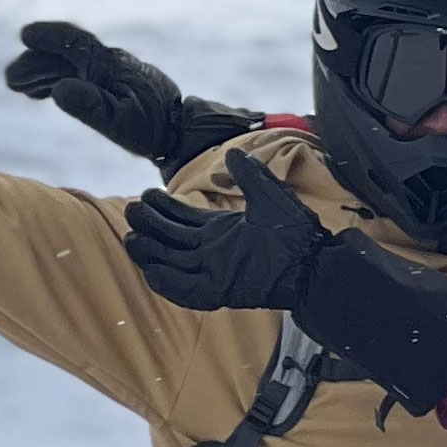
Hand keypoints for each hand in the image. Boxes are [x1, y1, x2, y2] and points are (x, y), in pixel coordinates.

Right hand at [7, 21, 264, 178]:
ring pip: (68, 67)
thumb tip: (59, 89)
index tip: (25, 35)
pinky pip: (78, 76)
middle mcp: (106, 63)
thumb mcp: (120, 122)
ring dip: (42, 74)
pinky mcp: (109, 85)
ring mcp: (107, 74)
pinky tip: (42, 92)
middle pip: (64, 56)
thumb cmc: (151, 128)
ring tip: (17, 88)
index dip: (49, 36)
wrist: (178, 131)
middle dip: (35, 65)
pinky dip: (57, 81)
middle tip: (11, 82)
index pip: (75, 42)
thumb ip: (90, 106)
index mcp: (108, 66)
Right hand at [123, 148, 336, 311]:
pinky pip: (186, 290)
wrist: (315, 261)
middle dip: (150, 225)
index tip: (147, 193)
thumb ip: (249, 176)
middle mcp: (213, 252)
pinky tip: (151, 269)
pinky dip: (168, 282)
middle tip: (133, 209)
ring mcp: (214, 272)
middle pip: (171, 239)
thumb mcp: (270, 196)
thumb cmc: (296, 232)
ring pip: (172, 263)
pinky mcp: (220, 291)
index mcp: (221, 231)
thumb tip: (233, 155)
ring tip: (132, 237)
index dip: (163, 208)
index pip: (182, 219)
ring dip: (151, 252)